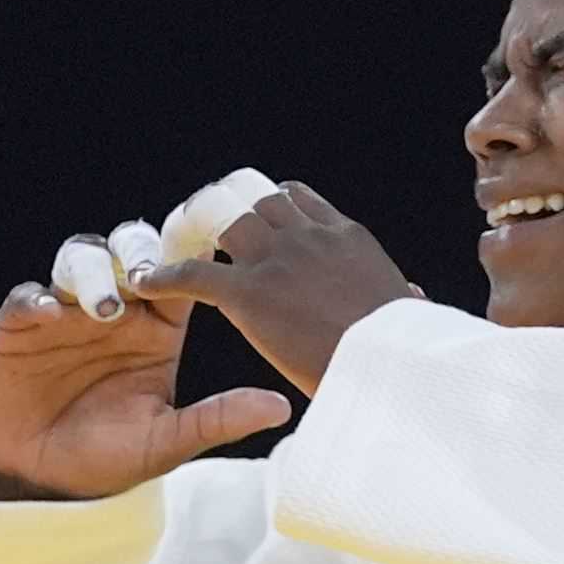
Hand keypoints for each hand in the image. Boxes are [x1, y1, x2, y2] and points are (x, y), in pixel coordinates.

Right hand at [0, 225, 293, 498]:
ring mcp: (66, 314)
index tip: (201, 259)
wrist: (42, 484)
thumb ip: (218, 419)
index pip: (179, 277)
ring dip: (93, 273)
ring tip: (104, 309)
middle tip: (143, 280)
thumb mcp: (168, 442)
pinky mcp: (20, 326)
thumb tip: (281, 407)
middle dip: (138, 254)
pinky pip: (27, 296)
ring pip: (81, 259)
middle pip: (129, 252)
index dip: (188, 260)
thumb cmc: (110, 460)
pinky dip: (37, 297)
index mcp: (157, 329)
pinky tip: (49, 314)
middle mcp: (115, 311)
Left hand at [131, 181, 416, 397]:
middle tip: (204, 222)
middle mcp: (308, 236)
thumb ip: (404, 296)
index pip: (296, 198)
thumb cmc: (404, 348)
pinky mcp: (250, 294)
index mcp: (345, 236)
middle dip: (228, 207)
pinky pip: (195, 274)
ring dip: (197, 229)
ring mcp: (277, 260)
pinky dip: (167, 276)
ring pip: (224, 222)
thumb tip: (415, 295)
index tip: (255, 218)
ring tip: (175, 241)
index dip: (269, 205)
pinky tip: (148, 283)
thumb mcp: (409, 310)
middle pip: (256, 198)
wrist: (392, 365)